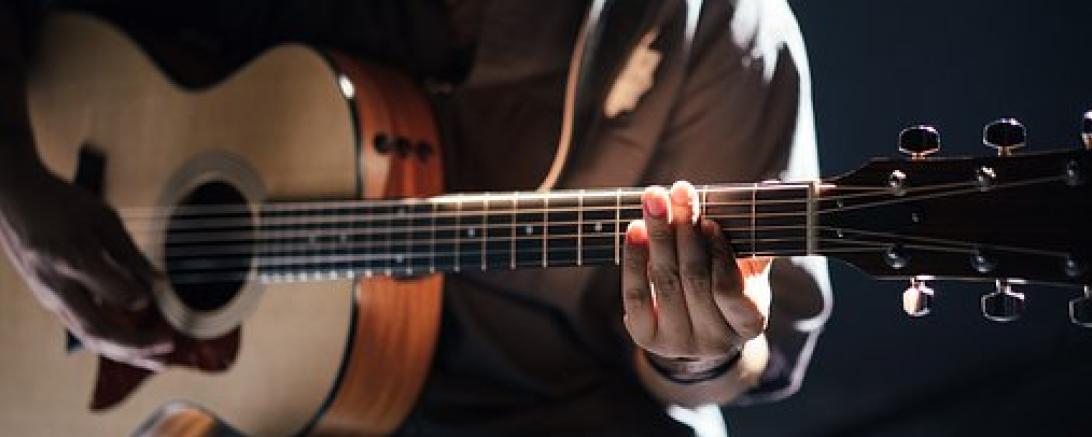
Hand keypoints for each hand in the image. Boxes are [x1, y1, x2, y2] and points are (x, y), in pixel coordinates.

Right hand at [0, 166, 171, 369]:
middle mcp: (58, 285)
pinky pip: (82, 329)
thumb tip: (159, 284)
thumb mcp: (103, 218)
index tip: (159, 294)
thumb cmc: (62, 203)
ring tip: (158, 361)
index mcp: (73, 258)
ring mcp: (50, 297)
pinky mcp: (50, 301)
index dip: (140, 297)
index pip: (113, 292)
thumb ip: (130, 254)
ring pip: (89, 336)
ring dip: (126, 353)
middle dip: (136, 345)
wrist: (14, 200)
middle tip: (168, 345)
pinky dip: (111, 342)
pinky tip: (135, 348)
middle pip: (97, 328)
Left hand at [622, 181, 770, 363]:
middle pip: (694, 279)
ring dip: (658, 236)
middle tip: (679, 191)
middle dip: (684, 230)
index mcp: (749, 323)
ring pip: (664, 282)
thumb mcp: (748, 268)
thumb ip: (755, 235)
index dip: (719, 254)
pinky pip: (636, 294)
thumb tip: (771, 187)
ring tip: (654, 200)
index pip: (730, 289)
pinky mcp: (646, 337)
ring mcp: (679, 342)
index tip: (709, 221)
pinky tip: (635, 229)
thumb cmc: (727, 286)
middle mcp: (715, 340)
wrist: (696, 328)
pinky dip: (634, 259)